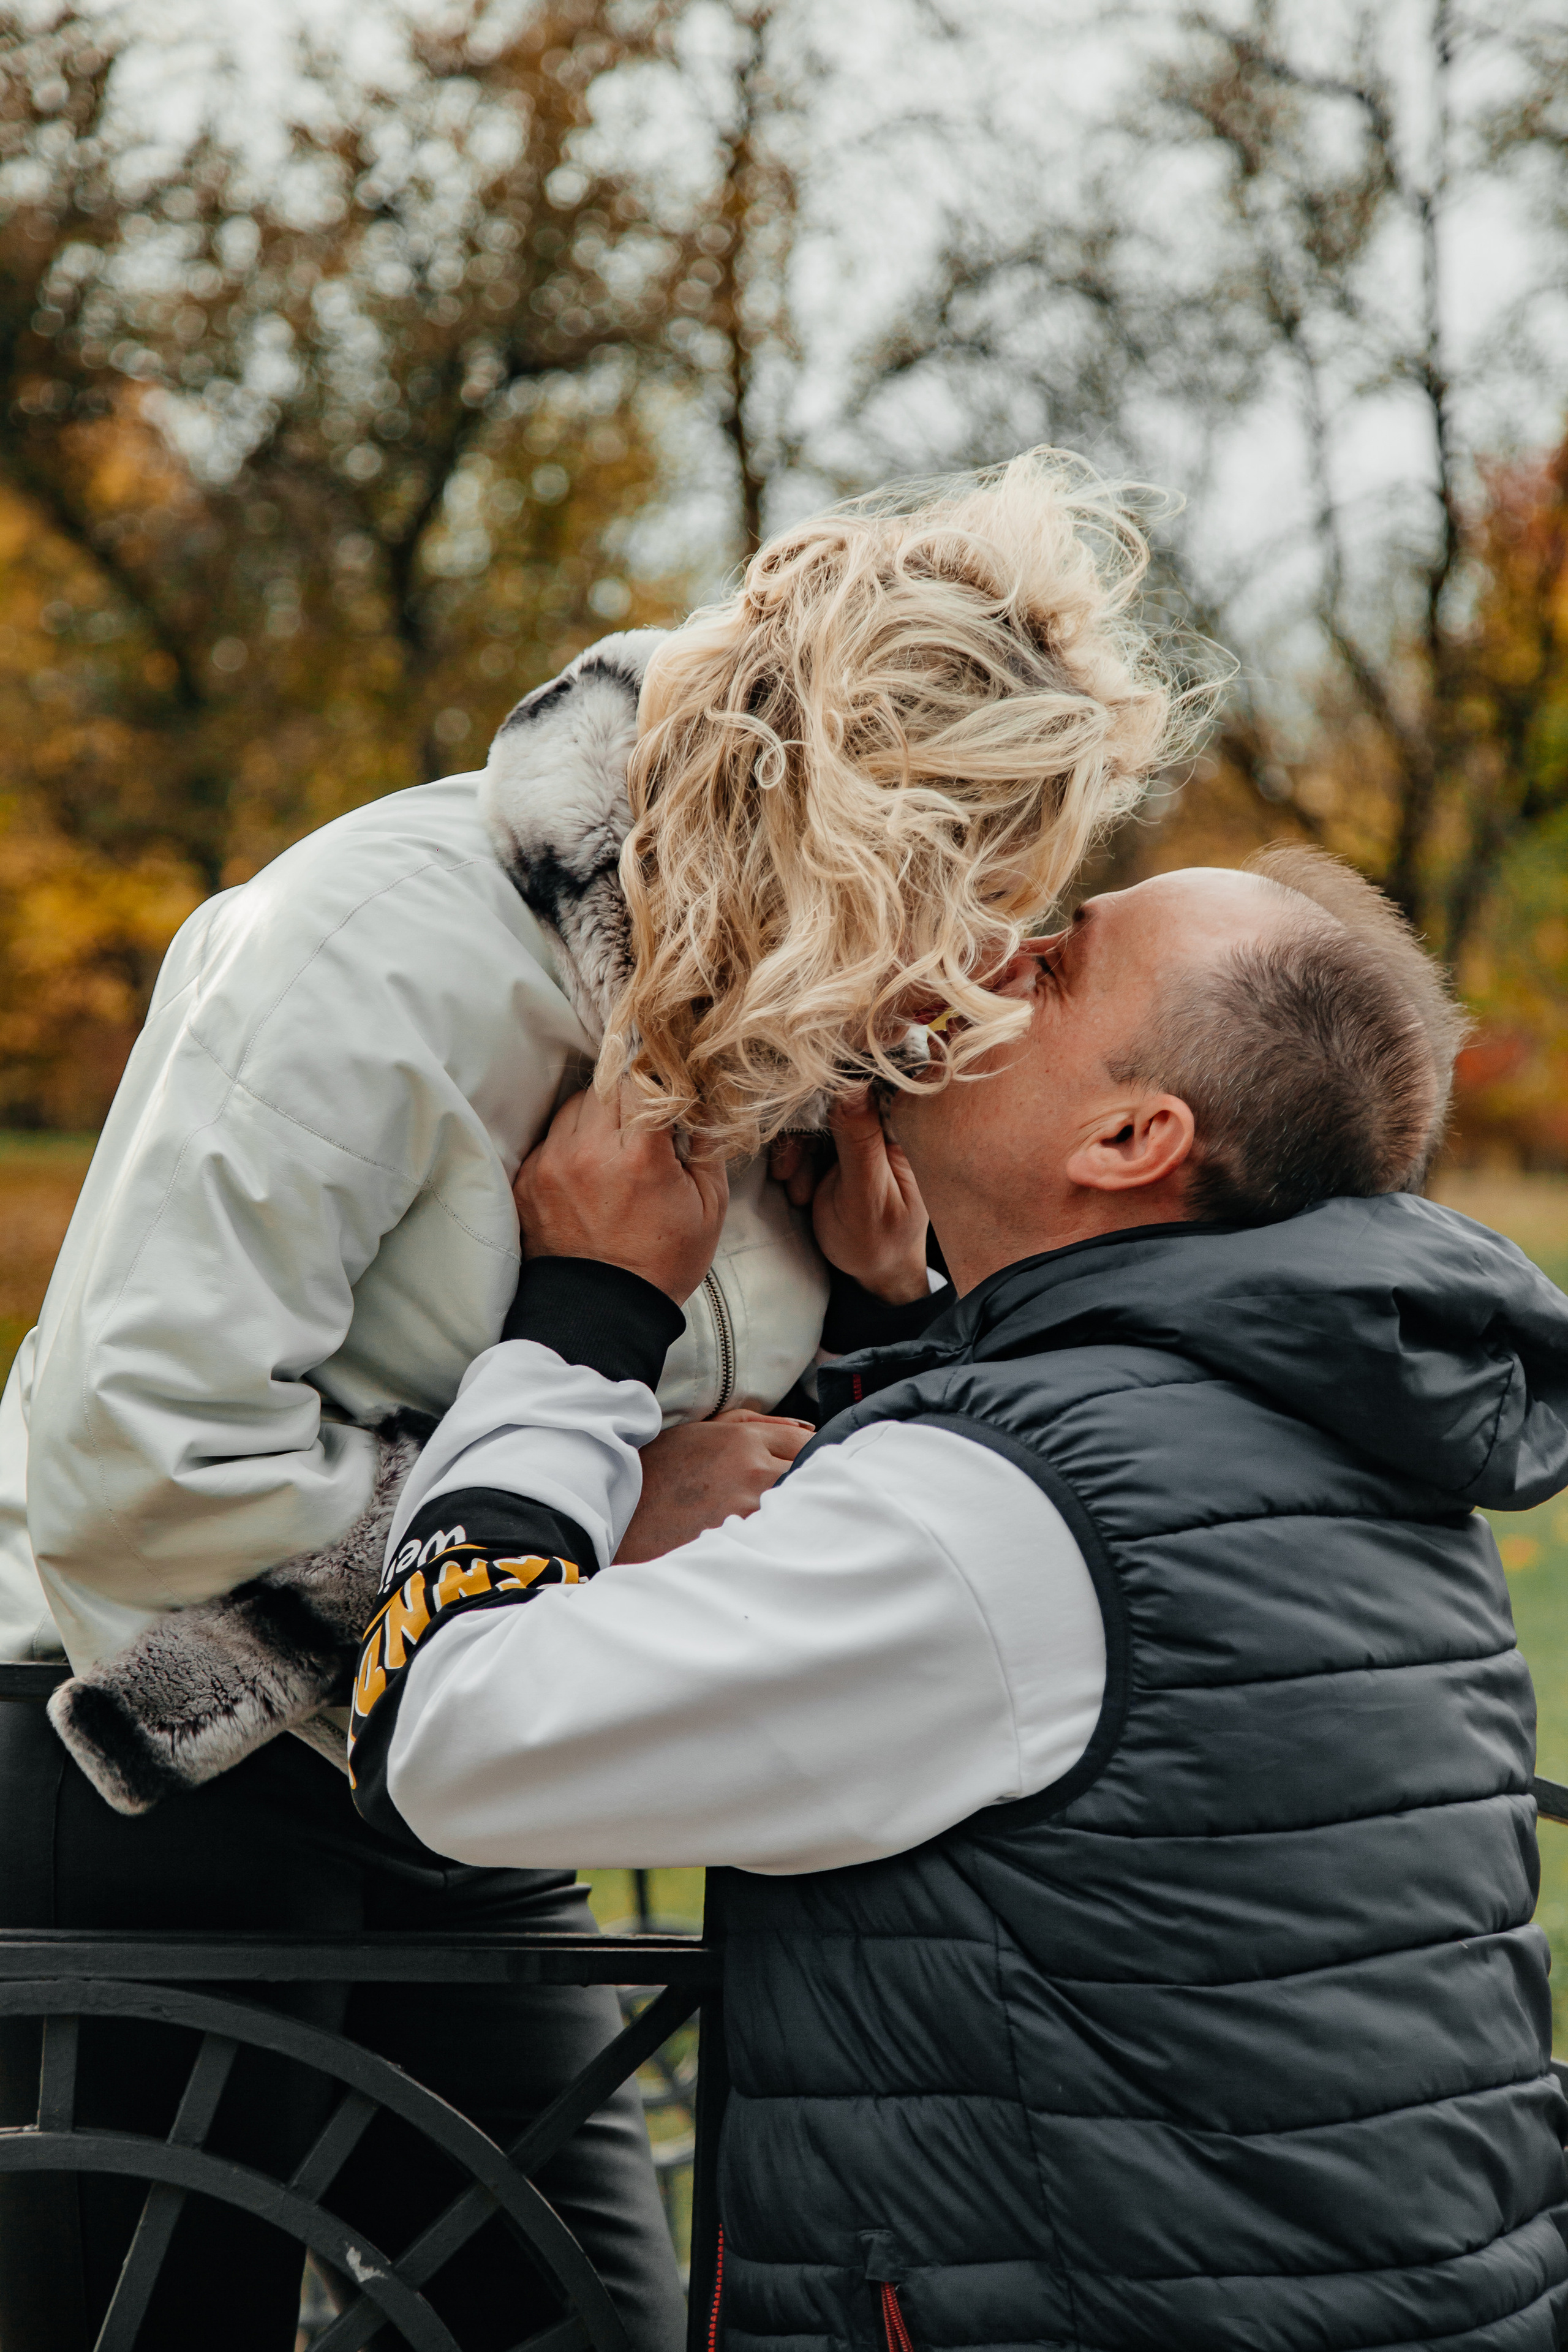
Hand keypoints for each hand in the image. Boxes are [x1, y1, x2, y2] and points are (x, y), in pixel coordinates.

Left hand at [514, 1086, 728, 1303]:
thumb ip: (709, 1147)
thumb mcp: (709, 1208)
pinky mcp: (527, 1182)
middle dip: (629, 1093)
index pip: (640, 1078)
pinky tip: (591, 1169)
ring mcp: (550, 1167)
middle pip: (605, 1085)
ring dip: (597, 1113)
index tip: (666, 1080)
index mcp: (638, 1158)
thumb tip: (703, 1104)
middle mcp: (587, 1155)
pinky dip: (572, 1143)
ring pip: (573, 1106)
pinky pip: (550, 1138)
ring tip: (617, 1144)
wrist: (603, 1314)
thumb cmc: (662, 1264)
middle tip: (645, 1116)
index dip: (656, 1072)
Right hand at [615, 1409, 811, 1560]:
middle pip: (812, 1474)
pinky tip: (762, 1540)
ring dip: (796, 1511)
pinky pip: (777, 1537)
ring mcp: (749, 1510)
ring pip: (799, 1507)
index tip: (808, 1464)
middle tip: (796, 1493)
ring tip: (780, 1518)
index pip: (807, 1441)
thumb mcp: (702, 1431)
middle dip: (810, 1481)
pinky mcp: (740, 1543)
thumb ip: (757, 1424)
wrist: (616, 1516)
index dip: (811, 1453)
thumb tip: (807, 1428)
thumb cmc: (661, 1472)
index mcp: (744, 1440)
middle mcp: (753, 1472)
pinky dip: (778, 1537)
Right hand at [790, 1087, 929, 1304]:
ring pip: (818, 1116)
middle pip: (837, 1098)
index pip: (870, 1088)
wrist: (875, 1272)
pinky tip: (799, 1189)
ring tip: (799, 1192)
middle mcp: (887, 1126)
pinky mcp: (845, 1145)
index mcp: (906, 1134)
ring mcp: (865, 1135)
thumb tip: (852, 1085)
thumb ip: (859, 1143)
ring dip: (798, 1153)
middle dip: (806, 1136)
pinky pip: (811, 1134)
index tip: (803, 1119)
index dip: (831, 1093)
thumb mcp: (865, 1198)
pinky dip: (797, 1160)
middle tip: (790, 1175)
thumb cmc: (878, 1243)